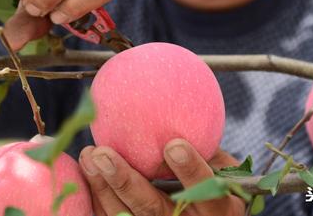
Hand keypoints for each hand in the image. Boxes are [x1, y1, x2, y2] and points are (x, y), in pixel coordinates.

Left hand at [79, 139, 245, 215]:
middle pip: (153, 209)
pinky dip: (97, 198)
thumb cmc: (220, 187)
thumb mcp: (225, 170)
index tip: (174, 144)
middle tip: (104, 154)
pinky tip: (86, 172)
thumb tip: (184, 107)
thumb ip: (208, 147)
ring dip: (103, 187)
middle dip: (125, 182)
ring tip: (90, 157)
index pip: (208, 194)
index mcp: (219, 210)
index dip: (191, 171)